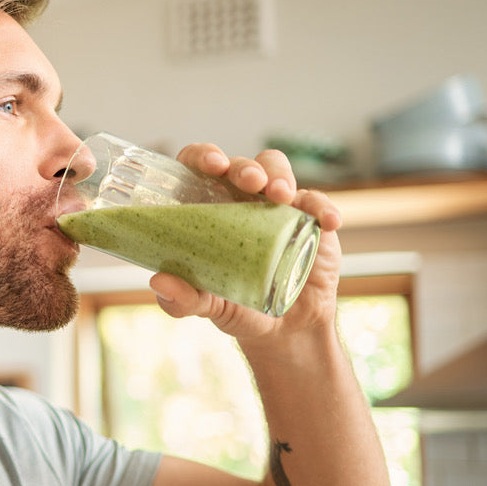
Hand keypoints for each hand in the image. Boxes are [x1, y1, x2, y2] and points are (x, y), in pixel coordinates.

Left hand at [147, 144, 343, 339]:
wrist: (285, 329)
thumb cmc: (239, 308)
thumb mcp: (209, 306)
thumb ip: (183, 299)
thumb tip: (159, 283)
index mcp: (209, 210)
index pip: (200, 167)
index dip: (203, 156)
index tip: (211, 164)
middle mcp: (241, 200)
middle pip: (241, 165)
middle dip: (245, 167)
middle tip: (249, 183)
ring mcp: (276, 206)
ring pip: (277, 169)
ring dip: (279, 175)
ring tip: (281, 196)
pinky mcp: (309, 218)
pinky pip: (316, 202)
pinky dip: (323, 207)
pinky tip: (327, 222)